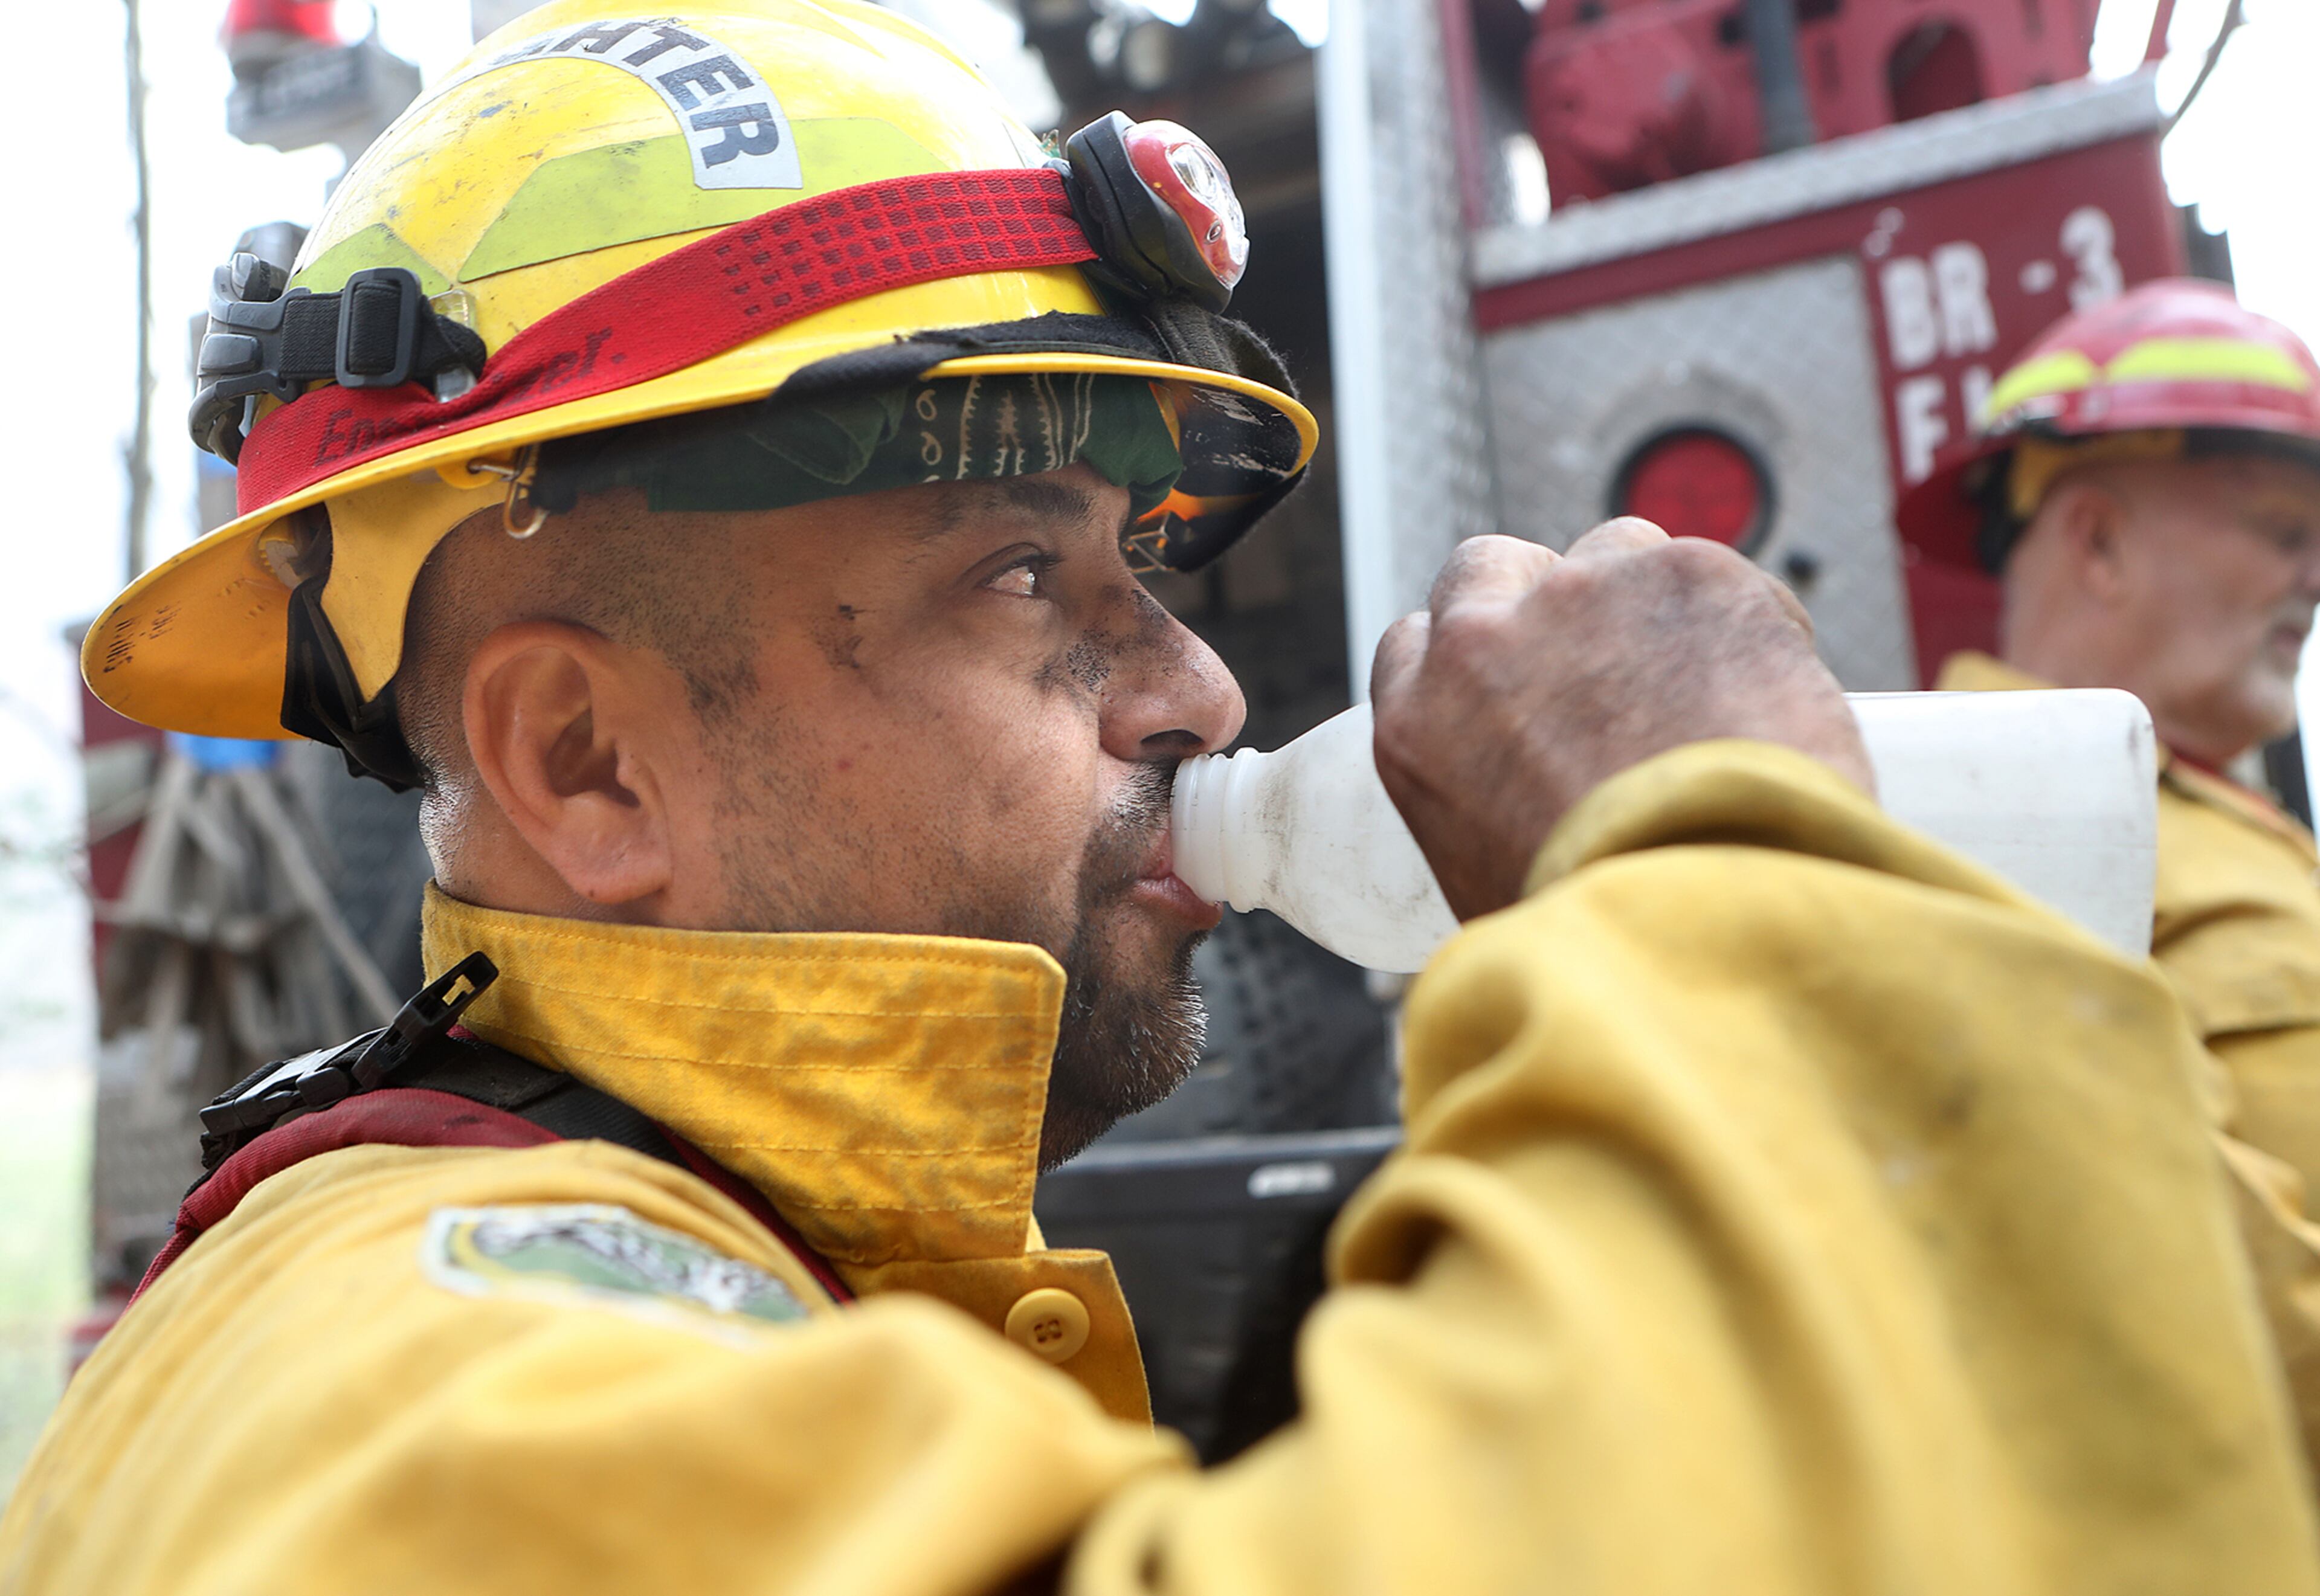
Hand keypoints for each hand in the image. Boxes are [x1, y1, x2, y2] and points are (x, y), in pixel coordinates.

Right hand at [1370, 521, 1871, 919]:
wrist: (1707, 919)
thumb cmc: (1607, 938)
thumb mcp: (1491, 885)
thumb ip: (1488, 817)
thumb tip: (1541, 832)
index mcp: (1419, 723)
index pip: (1420, 640)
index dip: (1476, 651)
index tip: (1523, 682)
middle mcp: (1483, 641)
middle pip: (1495, 566)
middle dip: (1546, 597)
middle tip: (1612, 665)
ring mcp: (1586, 595)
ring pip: (1616, 554)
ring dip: (1650, 604)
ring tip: (1708, 691)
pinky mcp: (1690, 574)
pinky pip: (1723, 576)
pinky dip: (1749, 623)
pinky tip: (1772, 696)